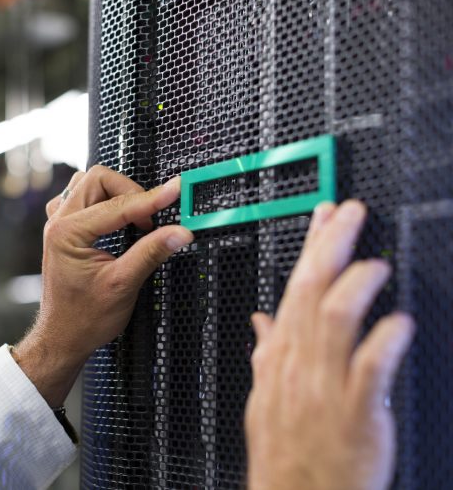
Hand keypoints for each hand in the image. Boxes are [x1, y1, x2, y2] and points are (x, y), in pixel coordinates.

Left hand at [13, 166, 193, 406]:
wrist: (63, 337)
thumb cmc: (84, 318)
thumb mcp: (123, 285)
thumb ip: (151, 252)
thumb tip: (178, 232)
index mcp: (67, 233)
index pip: (117, 205)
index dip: (151, 199)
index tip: (174, 192)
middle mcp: (59, 223)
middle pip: (98, 179)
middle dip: (131, 192)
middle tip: (150, 217)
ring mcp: (60, 224)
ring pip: (90, 184)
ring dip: (117, 193)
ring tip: (136, 218)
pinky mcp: (65, 230)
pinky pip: (84, 197)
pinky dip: (105, 201)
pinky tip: (117, 218)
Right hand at [245, 200, 413, 489]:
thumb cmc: (285, 448)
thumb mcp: (264, 396)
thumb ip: (266, 352)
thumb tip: (261, 320)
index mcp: (282, 356)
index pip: (296, 288)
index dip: (312, 248)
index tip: (326, 216)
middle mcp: (301, 364)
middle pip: (312, 292)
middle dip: (332, 245)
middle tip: (351, 213)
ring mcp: (325, 387)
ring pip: (336, 321)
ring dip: (357, 286)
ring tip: (377, 264)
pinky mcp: (355, 414)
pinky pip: (369, 371)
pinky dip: (384, 342)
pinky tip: (400, 322)